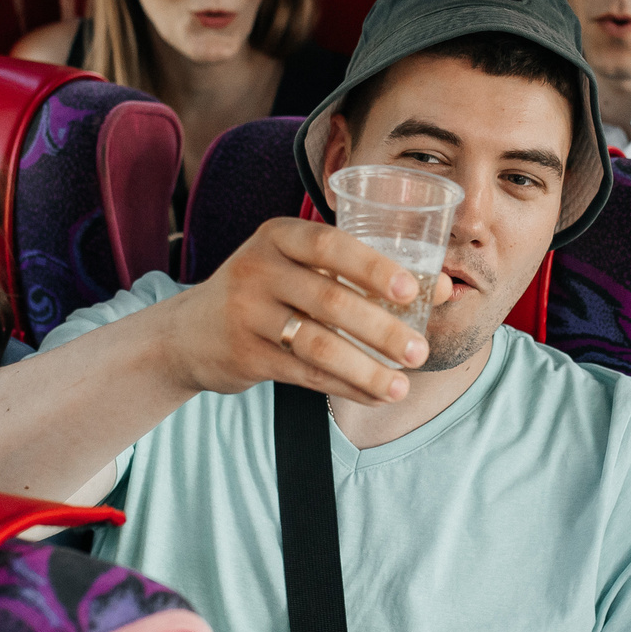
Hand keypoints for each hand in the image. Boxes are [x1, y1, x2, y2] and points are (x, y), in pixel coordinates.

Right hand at [164, 218, 452, 404]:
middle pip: (329, 299)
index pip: (329, 243)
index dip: (372, 266)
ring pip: (317, 343)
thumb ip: (361, 273)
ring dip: (365, 368)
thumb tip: (443, 286)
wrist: (187, 332)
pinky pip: (304, 374)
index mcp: (278, 236)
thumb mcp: (297, 267)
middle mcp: (258, 269)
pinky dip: (344, 386)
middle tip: (419, 349)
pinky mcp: (246, 356)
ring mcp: (248, 314)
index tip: (412, 289)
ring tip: (400, 385)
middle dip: (380, 328)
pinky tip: (373, 394)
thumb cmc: (266, 292)